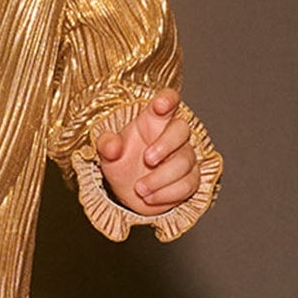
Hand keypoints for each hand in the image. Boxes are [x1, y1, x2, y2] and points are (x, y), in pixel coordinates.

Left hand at [95, 89, 197, 215]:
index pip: (168, 101)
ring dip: (160, 179)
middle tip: (147, 160)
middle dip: (165, 146)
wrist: (131, 192)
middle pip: (182, 129)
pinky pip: (188, 184)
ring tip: (139, 189)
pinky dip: (167, 194)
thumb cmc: (122, 163)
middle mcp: (173, 135)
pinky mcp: (191, 178)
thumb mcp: (108, 154)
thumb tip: (111, 145)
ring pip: (184, 162)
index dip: (167, 99)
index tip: (160, 105)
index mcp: (153, 120)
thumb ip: (107, 146)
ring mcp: (185, 156)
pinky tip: (150, 197)